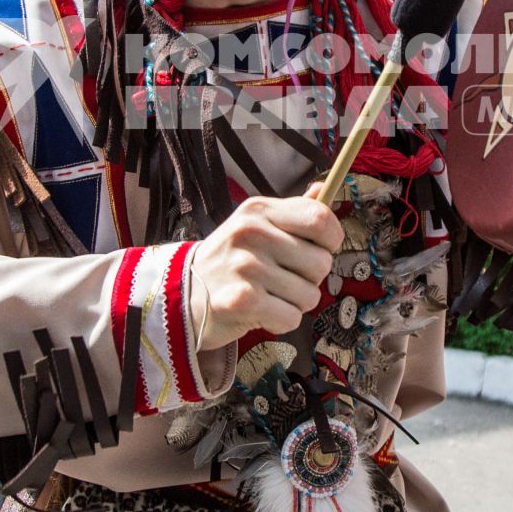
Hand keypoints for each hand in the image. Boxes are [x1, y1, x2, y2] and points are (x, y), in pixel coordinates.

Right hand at [188, 192, 343, 350]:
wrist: (181, 294)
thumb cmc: (228, 260)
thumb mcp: (254, 224)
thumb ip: (292, 210)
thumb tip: (324, 190)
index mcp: (259, 210)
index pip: (319, 218)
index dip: (332, 238)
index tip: (322, 248)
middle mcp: (252, 233)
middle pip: (321, 262)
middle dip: (311, 278)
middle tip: (284, 279)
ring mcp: (246, 266)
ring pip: (309, 295)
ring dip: (295, 303)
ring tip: (269, 295)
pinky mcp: (242, 300)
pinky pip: (291, 317)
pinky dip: (282, 321)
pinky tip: (262, 312)